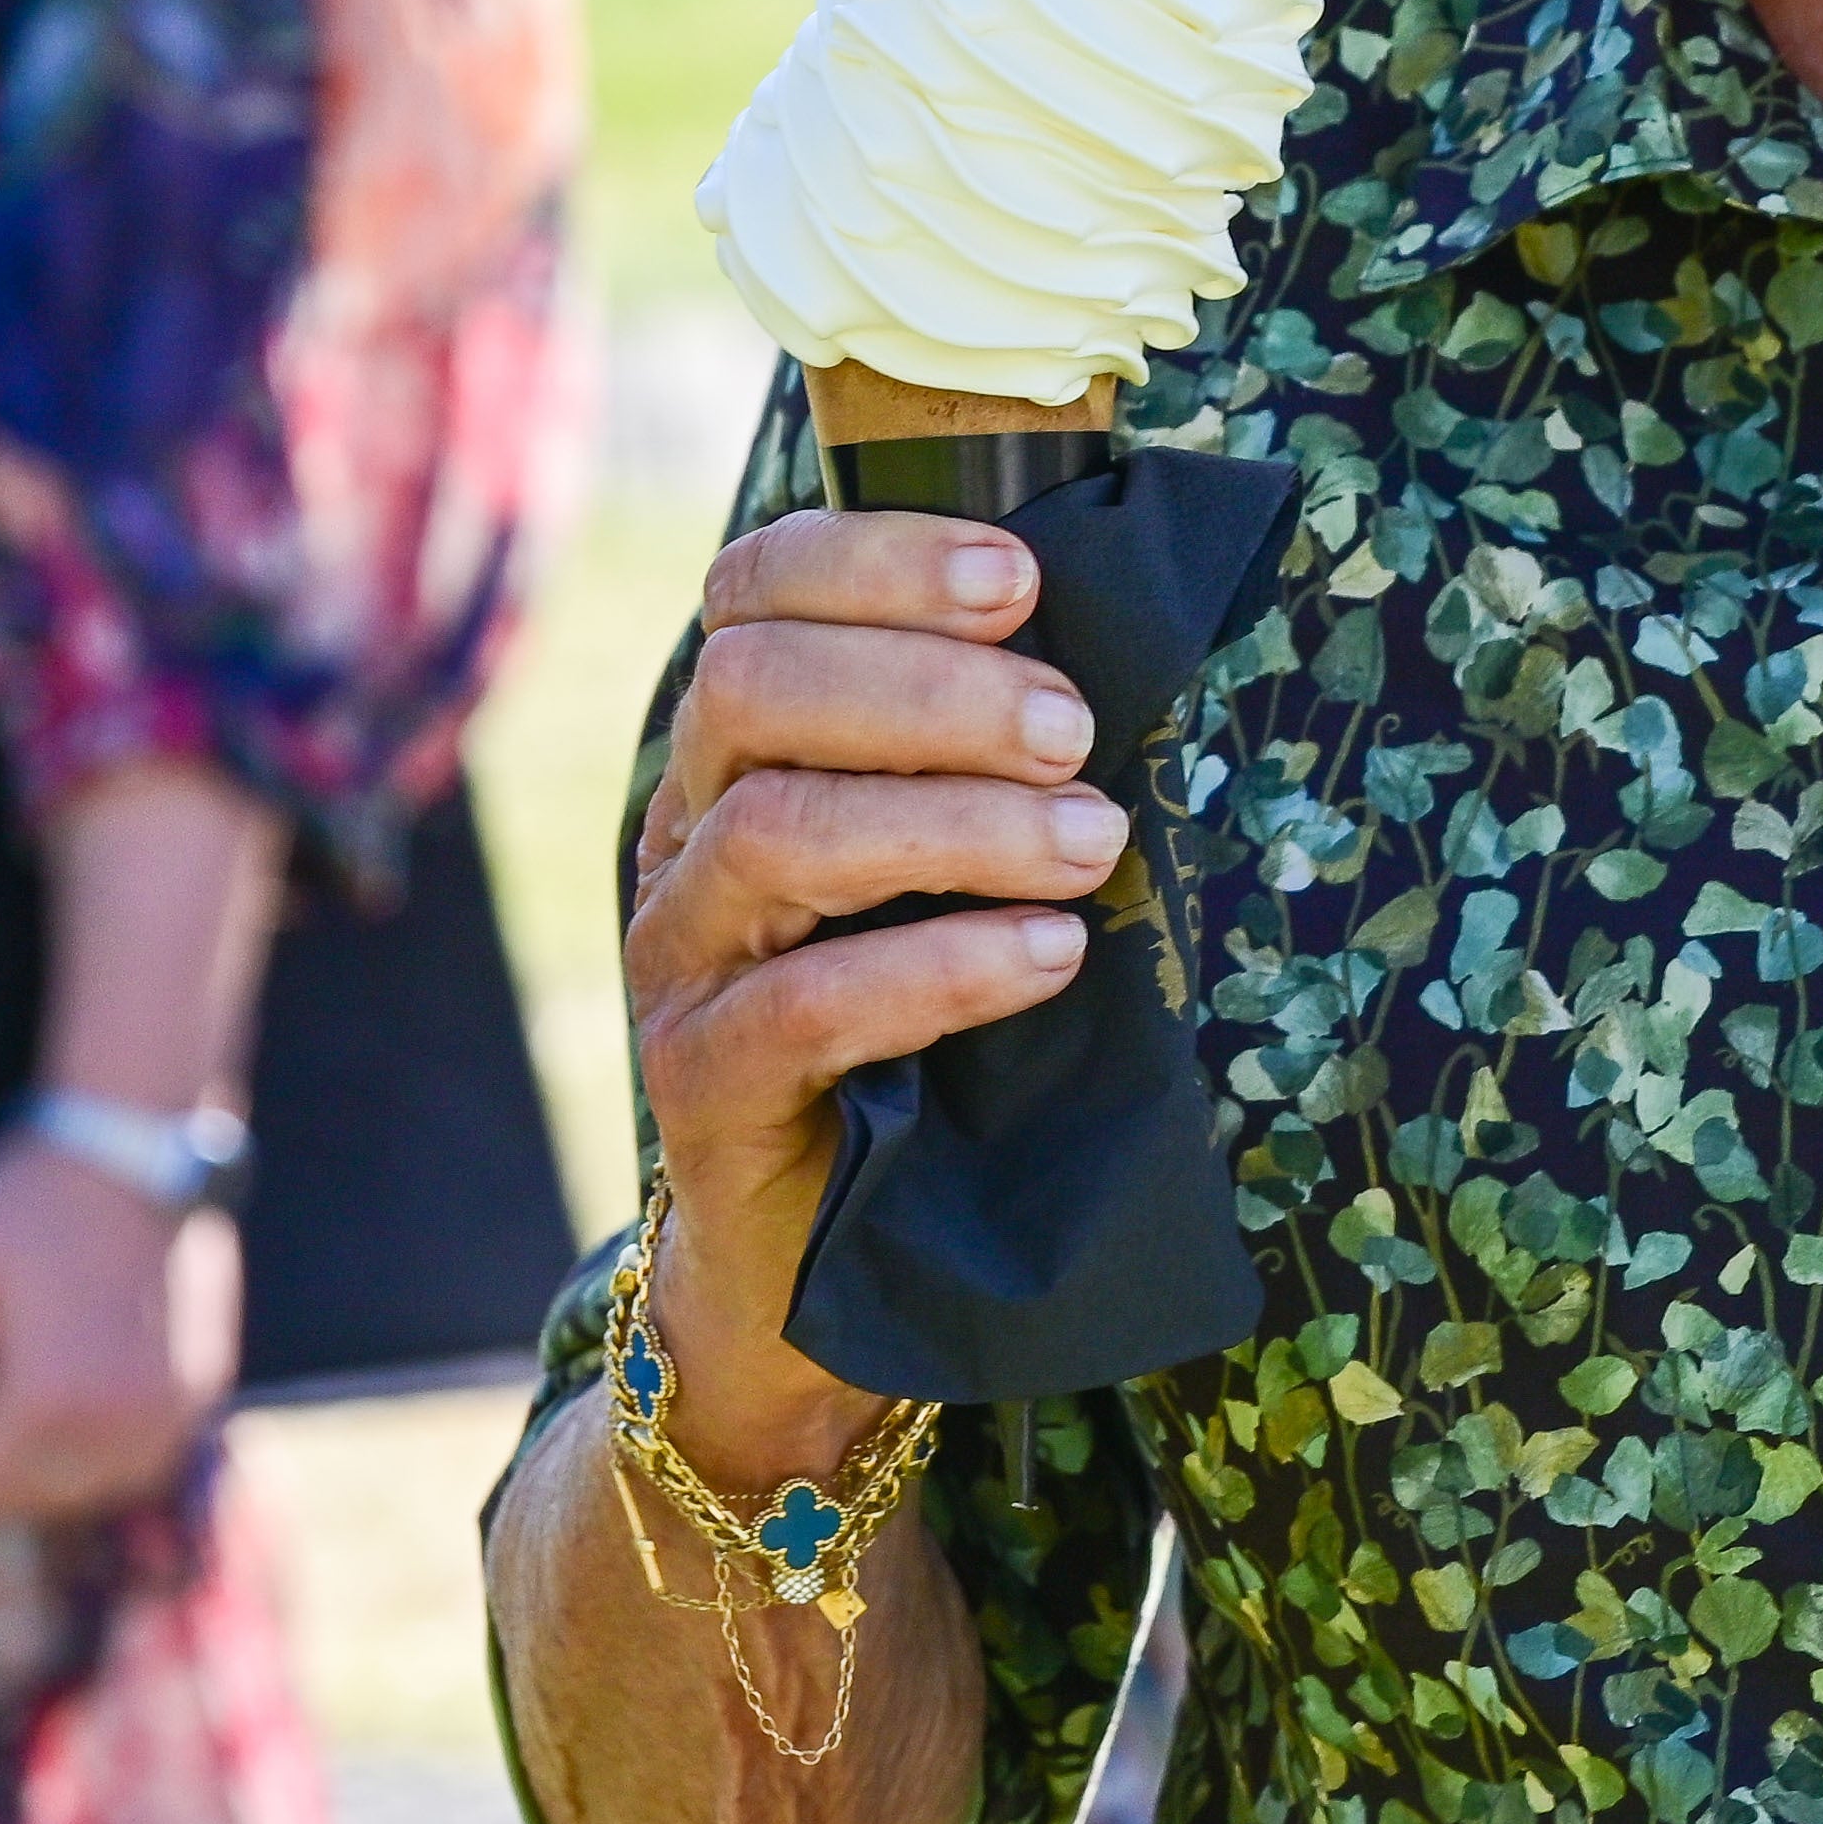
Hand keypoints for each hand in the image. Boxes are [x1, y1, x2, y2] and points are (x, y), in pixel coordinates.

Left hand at [0, 1130, 243, 1522]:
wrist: (138, 1145)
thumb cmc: (30, 1196)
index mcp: (42, 1396)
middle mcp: (112, 1420)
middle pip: (19, 1499)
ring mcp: (165, 1411)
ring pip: (82, 1492)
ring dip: (43, 1473)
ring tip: (18, 1414)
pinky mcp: (201, 1393)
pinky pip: (140, 1466)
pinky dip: (103, 1456)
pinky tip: (80, 1409)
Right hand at [622, 505, 1112, 1486]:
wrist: (825, 1264)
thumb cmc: (924, 1029)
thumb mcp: (956, 867)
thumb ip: (998, 754)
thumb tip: (1141, 638)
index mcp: (742, 749)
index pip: (754, 589)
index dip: (876, 559)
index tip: (1022, 575)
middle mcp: (687, 833)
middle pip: (753, 687)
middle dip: (929, 683)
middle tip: (1076, 729)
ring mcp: (681, 960)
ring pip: (776, 832)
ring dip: (955, 818)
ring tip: (1094, 842)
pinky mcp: (700, 1086)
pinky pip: (799, 1007)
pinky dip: (937, 965)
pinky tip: (1047, 957)